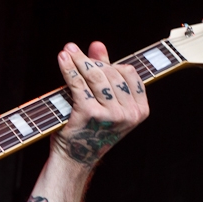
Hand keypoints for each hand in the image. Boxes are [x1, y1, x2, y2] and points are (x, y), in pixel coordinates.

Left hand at [51, 41, 149, 167]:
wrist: (74, 157)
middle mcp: (129, 113)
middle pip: (110, 73)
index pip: (128, 74)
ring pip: (95, 76)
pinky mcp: (90, 113)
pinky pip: (78, 84)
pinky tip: (62, 60)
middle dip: (89, 61)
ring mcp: (111, 114)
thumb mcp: (103, 102)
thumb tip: (97, 44)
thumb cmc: (89, 129)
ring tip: (66, 52)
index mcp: (140, 110)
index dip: (110, 64)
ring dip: (78, 61)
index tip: (93, 60)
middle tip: (72, 50)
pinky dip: (68, 69)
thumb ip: (104, 73)